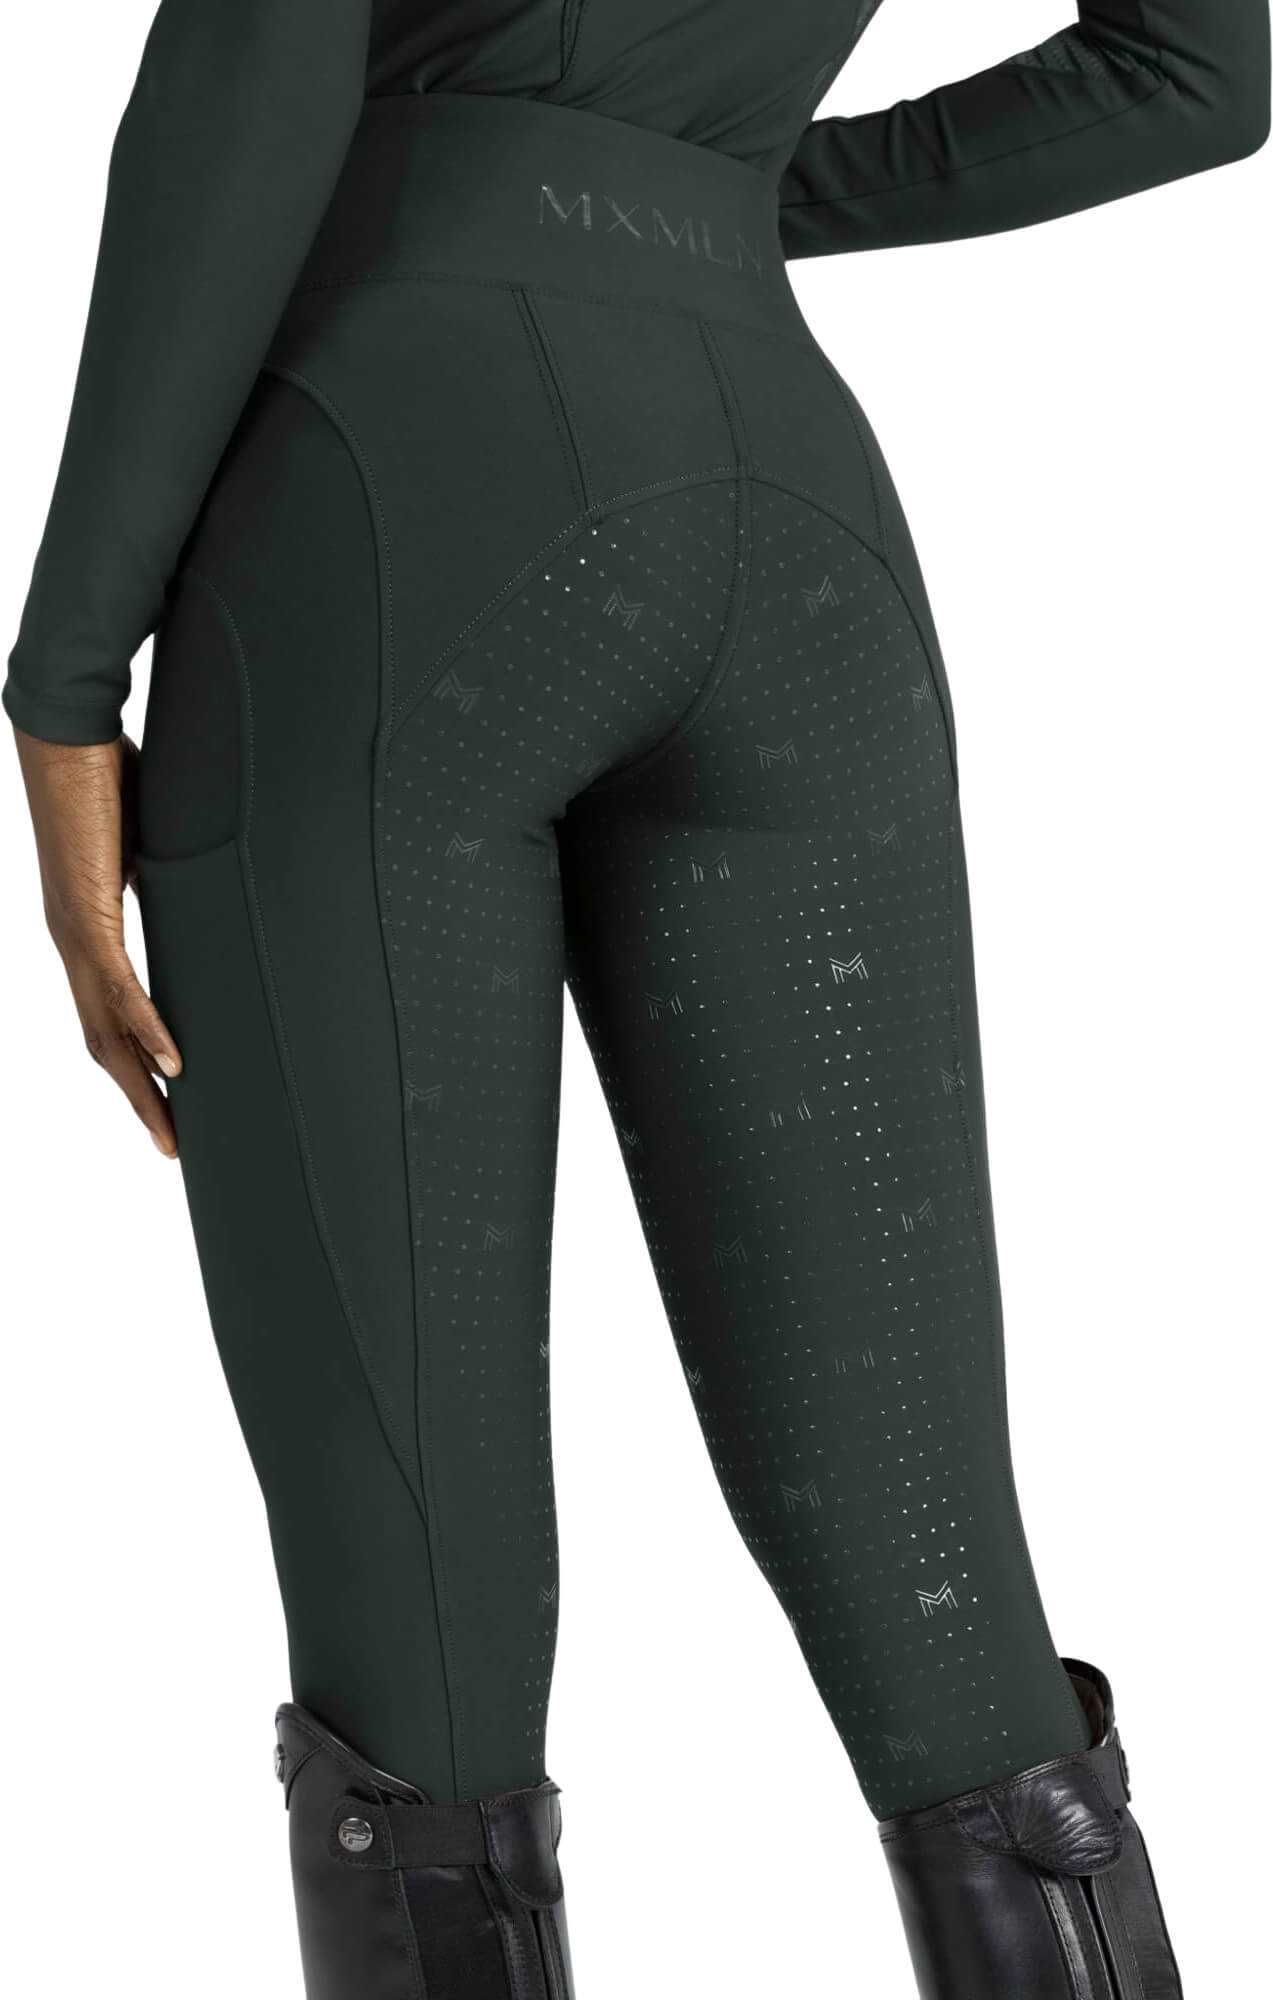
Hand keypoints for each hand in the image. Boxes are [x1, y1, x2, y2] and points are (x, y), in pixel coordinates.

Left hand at [13, 726, 181, 1155]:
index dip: (135, 1062)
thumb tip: (217, 880)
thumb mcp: (153, 842)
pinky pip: (120, 989)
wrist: (64, 733)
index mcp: (85, 929)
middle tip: (171, 1147)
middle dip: (138, 1101)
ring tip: (170, 1133)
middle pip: (104, 1044)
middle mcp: (73, 944)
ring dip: (140, 1089)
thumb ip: (172, 874)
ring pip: (106, 1033)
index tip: (168, 1098)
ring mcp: (75, 935)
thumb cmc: (106, 771)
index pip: (108, 1015)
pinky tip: (173, 1065)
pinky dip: (147, 1030)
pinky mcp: (86, 916)